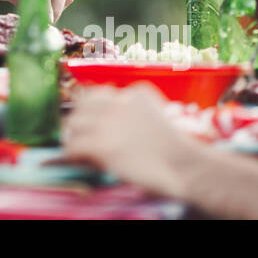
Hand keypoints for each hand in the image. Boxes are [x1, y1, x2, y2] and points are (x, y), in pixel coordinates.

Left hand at [63, 84, 199, 197]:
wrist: (185, 165)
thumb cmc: (180, 149)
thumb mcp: (160, 116)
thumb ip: (137, 112)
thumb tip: (118, 127)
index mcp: (135, 92)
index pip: (101, 93)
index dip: (94, 108)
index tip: (92, 119)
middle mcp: (118, 102)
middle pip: (83, 104)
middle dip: (81, 118)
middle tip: (79, 132)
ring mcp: (107, 122)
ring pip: (74, 122)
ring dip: (74, 134)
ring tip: (76, 146)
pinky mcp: (100, 144)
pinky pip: (74, 145)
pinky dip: (72, 154)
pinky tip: (77, 159)